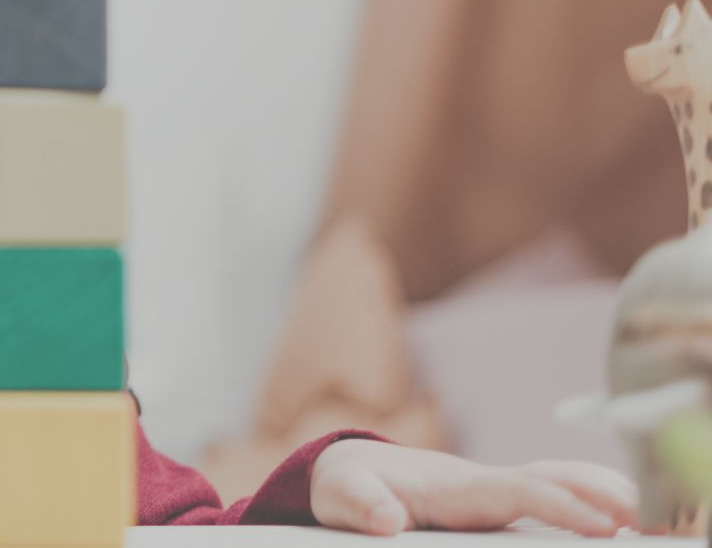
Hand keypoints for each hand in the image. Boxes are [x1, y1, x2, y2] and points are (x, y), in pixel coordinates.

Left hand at [309, 439, 639, 537]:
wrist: (349, 470)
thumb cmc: (347, 485)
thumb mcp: (341, 497)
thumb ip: (362, 506)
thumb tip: (387, 521)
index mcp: (453, 485)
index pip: (517, 491)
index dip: (559, 505)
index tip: (600, 524)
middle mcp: (482, 483)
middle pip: (553, 479)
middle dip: (601, 494)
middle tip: (649, 519)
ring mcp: (493, 490)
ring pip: (559, 481)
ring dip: (604, 492)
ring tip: (651, 518)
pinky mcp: (497, 500)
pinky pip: (552, 493)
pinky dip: (589, 497)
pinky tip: (620, 517)